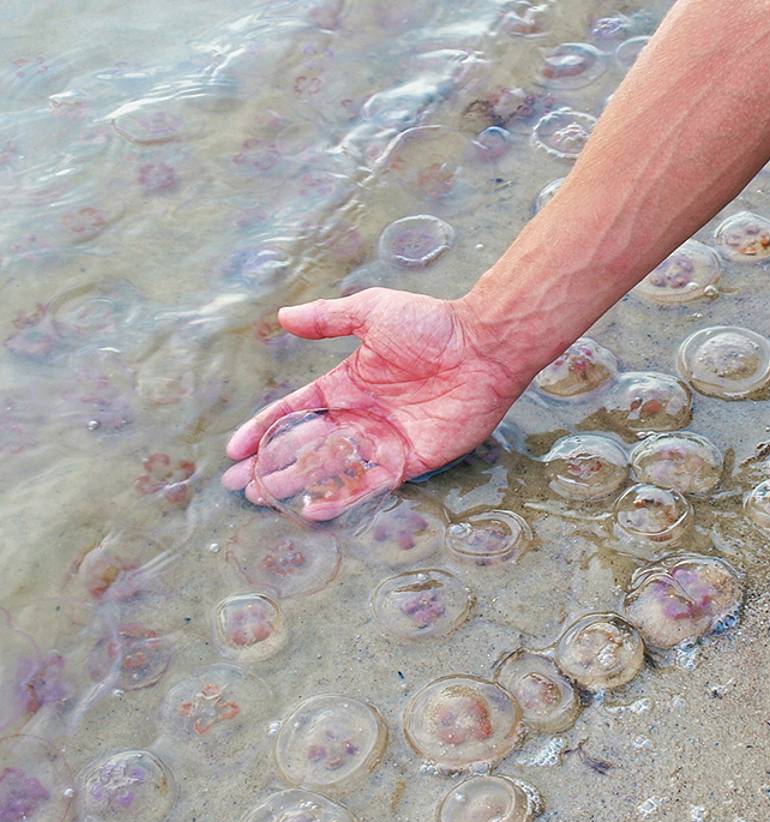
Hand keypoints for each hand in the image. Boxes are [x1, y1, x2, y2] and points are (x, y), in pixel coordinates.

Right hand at [221, 288, 525, 515]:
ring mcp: (386, 439)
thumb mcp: (371, 313)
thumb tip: (282, 317)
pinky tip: (312, 508)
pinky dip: (342, 496)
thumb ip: (328, 319)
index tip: (235, 448)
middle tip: (239, 485)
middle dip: (272, 464)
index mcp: (348, 384)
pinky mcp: (412, 460)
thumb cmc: (432, 325)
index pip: (297, 411)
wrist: (483, 347)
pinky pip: (370, 483)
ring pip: (331, 468)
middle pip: (307, 445)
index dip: (265, 428)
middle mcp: (363, 415)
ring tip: (261, 497)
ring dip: (297, 483)